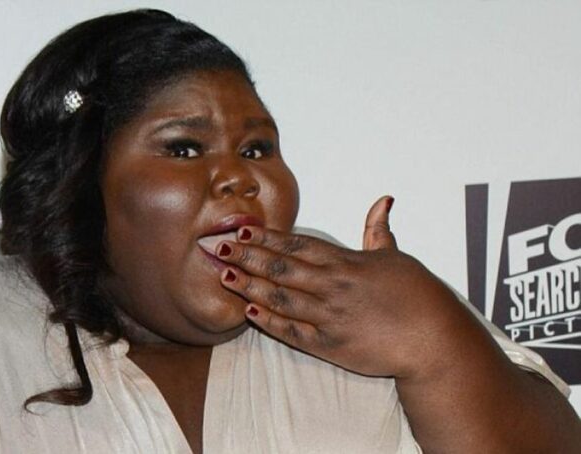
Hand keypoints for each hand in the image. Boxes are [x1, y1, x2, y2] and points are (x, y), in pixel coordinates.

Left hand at [217, 196, 465, 378]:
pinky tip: (249, 309)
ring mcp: (330, 317)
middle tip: (218, 247)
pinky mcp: (331, 345)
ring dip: (250, 285)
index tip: (242, 230)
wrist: (435, 340)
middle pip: (281, 267)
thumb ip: (379, 230)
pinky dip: (270, 320)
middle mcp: (334, 286)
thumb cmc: (417, 295)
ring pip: (281, 297)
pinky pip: (293, 331)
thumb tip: (384, 199)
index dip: (267, 238)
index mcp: (347, 262)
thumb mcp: (396, 257)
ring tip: (224, 275)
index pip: (298, 245)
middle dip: (247, 256)